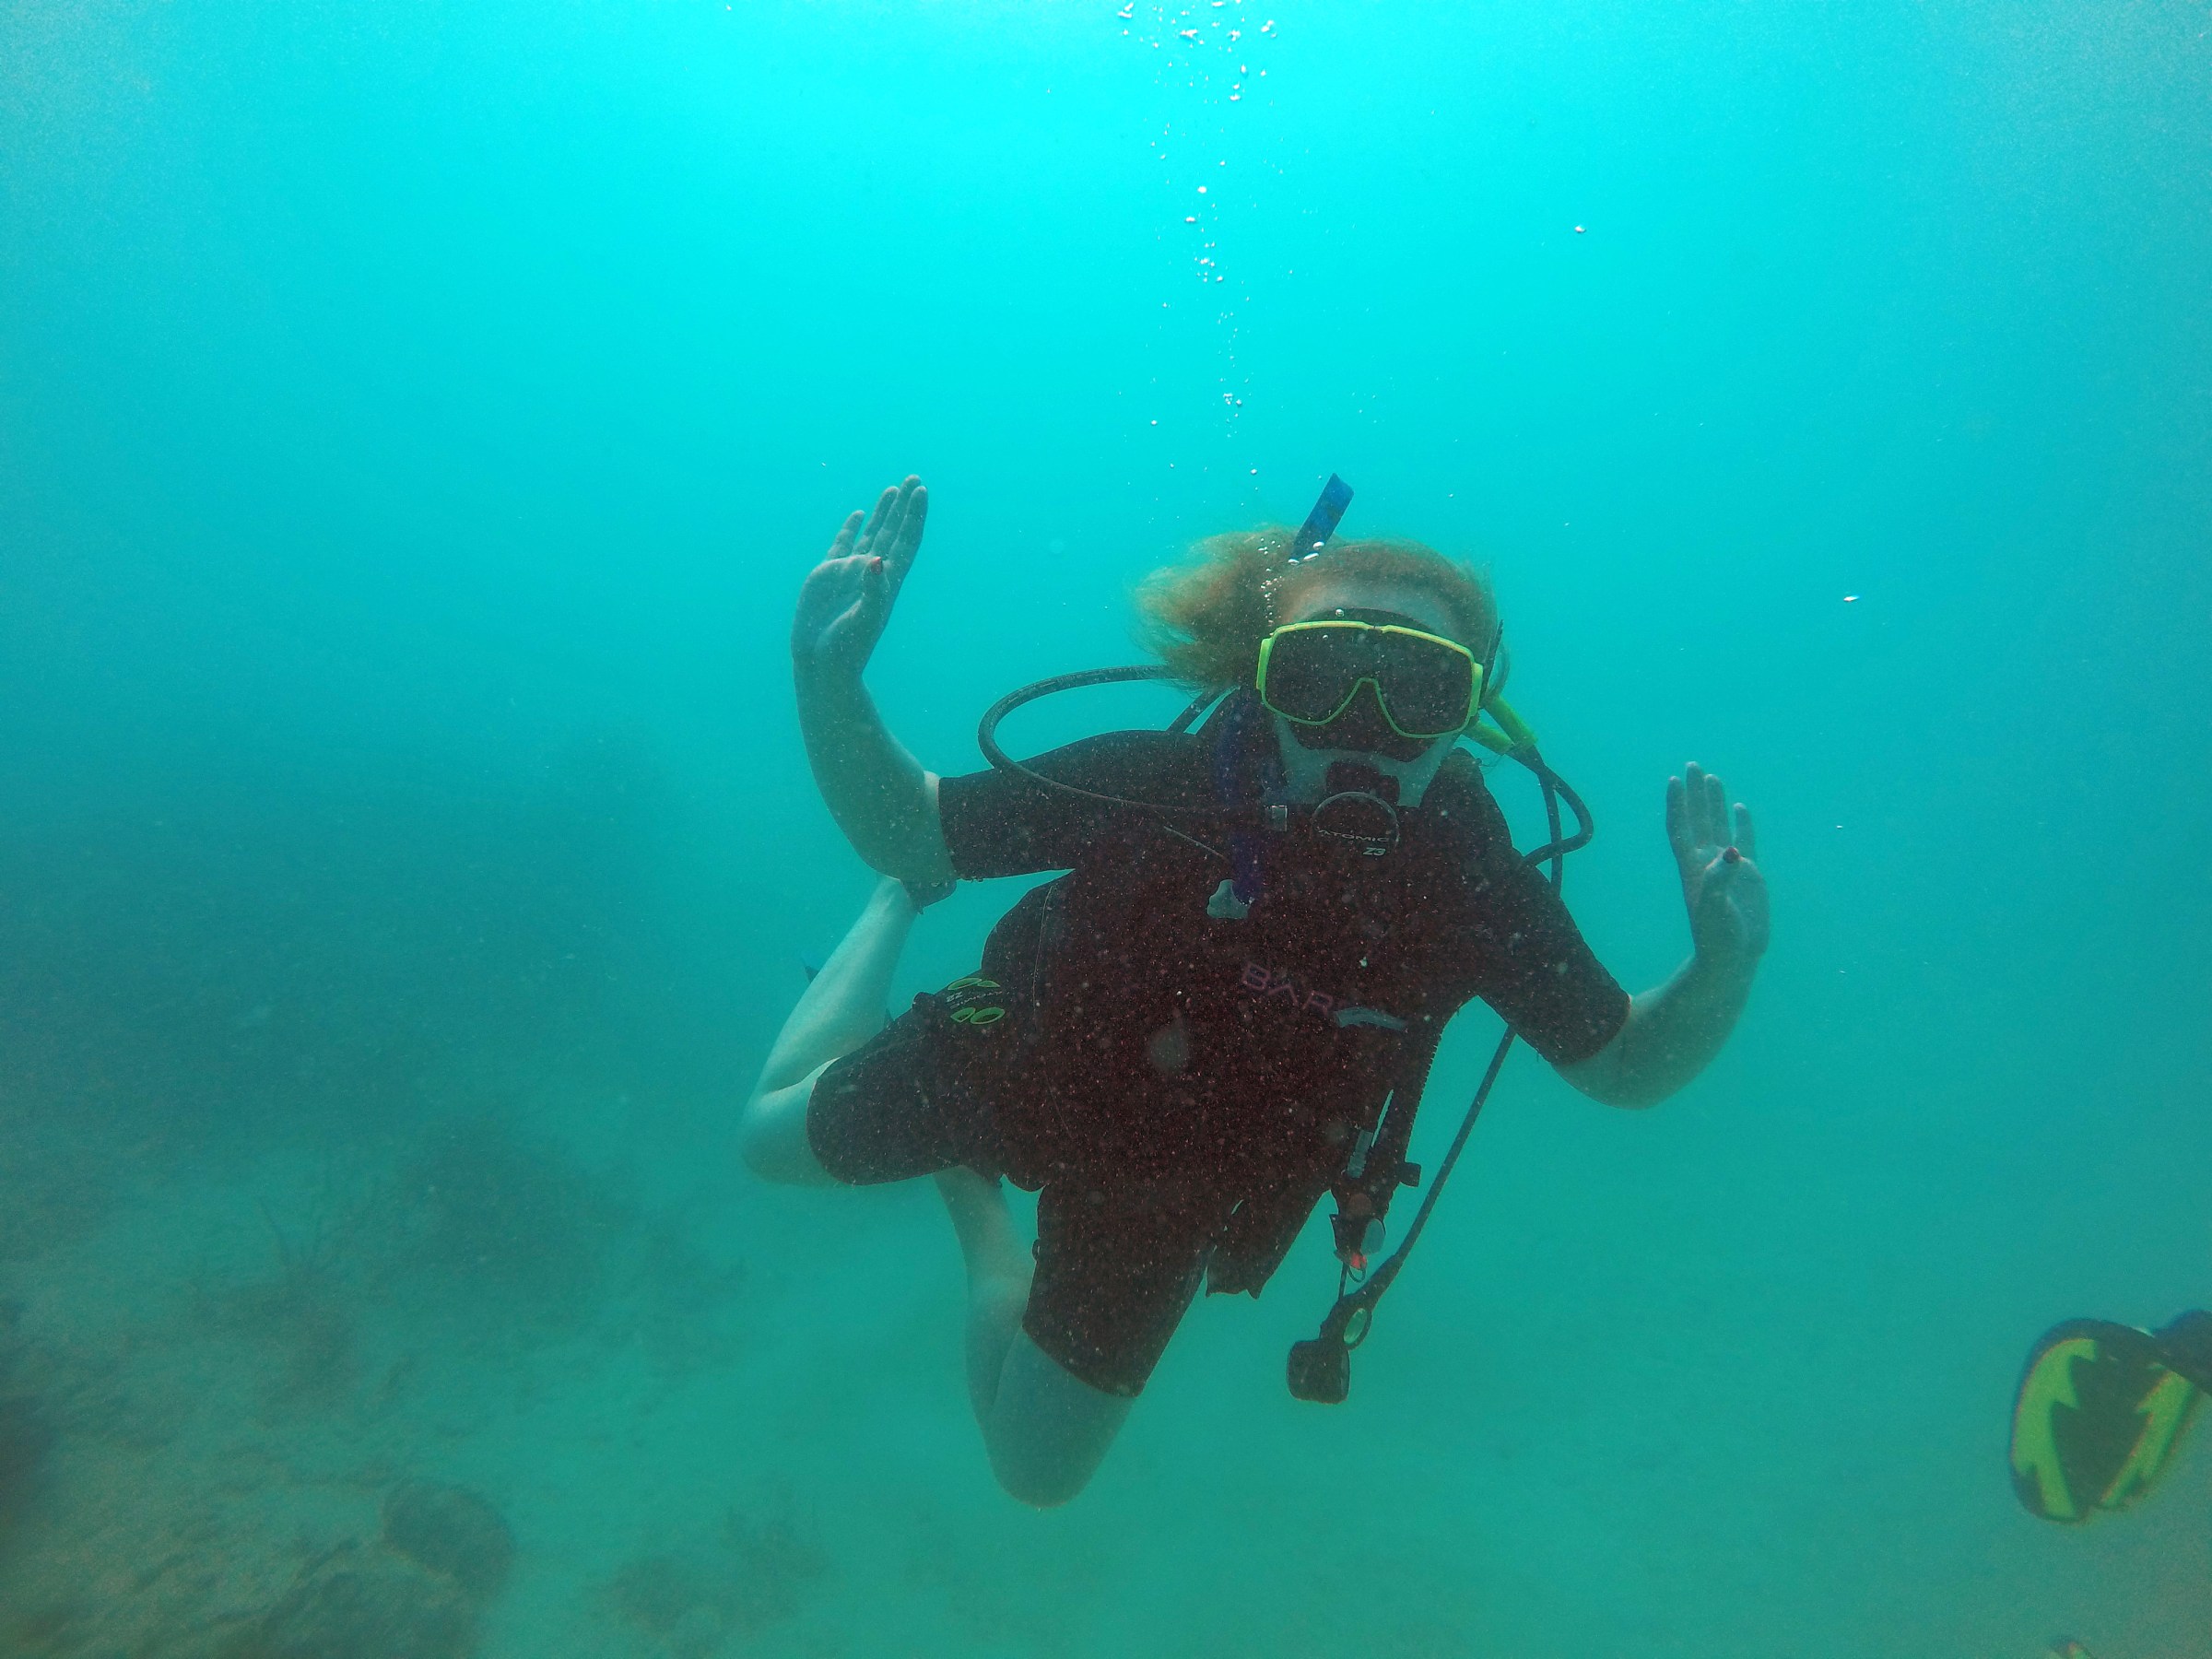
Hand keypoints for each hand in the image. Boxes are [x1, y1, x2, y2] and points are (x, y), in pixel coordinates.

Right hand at [790, 476, 927, 681]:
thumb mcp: (863, 620)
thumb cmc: (847, 648)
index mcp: (887, 581)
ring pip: (872, 533)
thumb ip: (872, 590)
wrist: (822, 663)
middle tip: (913, 478)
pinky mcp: (829, 575)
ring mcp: (852, 572)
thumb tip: (876, 561)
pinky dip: (853, 527)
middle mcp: (873, 572)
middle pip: (894, 531)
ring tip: (893, 489)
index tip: (920, 491)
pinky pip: (845, 544)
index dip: (914, 516)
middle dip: (904, 506)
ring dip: (884, 512)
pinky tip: (860, 513)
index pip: (906, 541)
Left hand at [1666, 762, 1769, 963]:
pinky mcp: (1748, 874)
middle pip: (1698, 819)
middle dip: (1695, 794)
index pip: (1680, 828)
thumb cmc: (1717, 937)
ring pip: (1719, 826)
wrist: (1733, 957)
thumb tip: (1733, 852)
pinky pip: (1745, 841)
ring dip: (1715, 803)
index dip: (1676, 804)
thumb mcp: (1715, 908)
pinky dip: (1742, 824)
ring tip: (1712, 778)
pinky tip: (1739, 807)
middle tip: (1693, 765)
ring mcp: (1728, 866)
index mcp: (1692, 867)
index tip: (1673, 780)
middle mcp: (1707, 861)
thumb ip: (1721, 879)